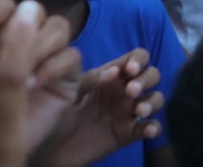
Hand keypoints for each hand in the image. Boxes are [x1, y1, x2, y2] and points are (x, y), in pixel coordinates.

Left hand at [28, 49, 163, 166]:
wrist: (46, 145)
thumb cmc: (54, 110)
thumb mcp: (68, 87)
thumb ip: (91, 77)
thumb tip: (113, 73)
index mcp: (112, 74)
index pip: (136, 58)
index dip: (138, 60)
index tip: (129, 69)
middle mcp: (124, 90)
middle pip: (151, 75)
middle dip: (145, 80)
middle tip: (131, 91)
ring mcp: (128, 111)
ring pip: (156, 99)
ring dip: (152, 102)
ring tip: (140, 111)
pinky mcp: (129, 133)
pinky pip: (149, 127)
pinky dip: (153, 127)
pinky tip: (148, 130)